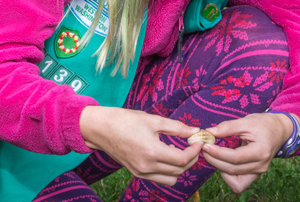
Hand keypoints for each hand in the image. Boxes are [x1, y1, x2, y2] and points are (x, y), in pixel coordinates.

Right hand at [80, 106, 203, 185]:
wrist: (101, 128)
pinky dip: (167, 170)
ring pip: (170, 178)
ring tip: (177, 151)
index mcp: (152, 152)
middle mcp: (147, 166)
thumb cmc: (125, 120)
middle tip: (192, 145)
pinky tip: (165, 154)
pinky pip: (159, 178)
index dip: (194, 151)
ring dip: (179, 168)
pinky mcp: (136, 172)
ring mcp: (141, 172)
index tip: (198, 141)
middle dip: (190, 158)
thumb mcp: (153, 120)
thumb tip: (194, 131)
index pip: (182, 159)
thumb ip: (176, 127)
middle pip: (179, 170)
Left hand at [200, 112, 299, 193]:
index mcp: (261, 151)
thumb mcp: (246, 121)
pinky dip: (228, 176)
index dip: (218, 153)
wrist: (278, 131)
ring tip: (212, 154)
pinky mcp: (255, 174)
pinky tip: (223, 162)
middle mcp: (261, 165)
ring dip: (219, 168)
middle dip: (214, 160)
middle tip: (203, 147)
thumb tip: (209, 132)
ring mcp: (258, 172)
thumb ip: (228, 127)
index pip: (235, 157)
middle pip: (232, 169)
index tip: (205, 145)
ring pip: (234, 179)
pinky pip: (238, 183)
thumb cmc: (262, 124)